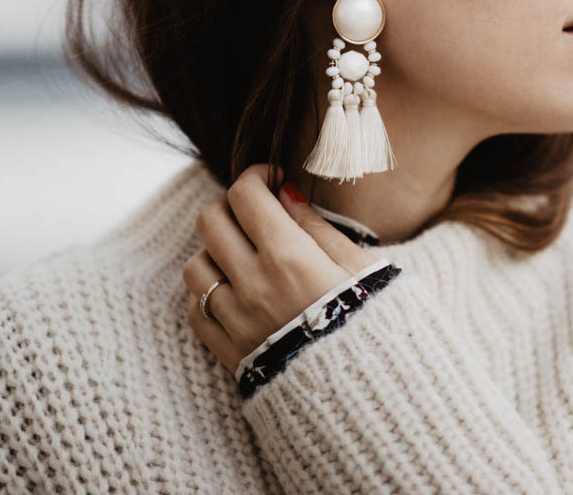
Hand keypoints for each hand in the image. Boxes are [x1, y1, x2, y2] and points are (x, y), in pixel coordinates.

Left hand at [183, 162, 377, 374]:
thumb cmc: (376, 324)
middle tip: (255, 213)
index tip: (271, 179)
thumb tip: (283, 191)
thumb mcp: (359, 265)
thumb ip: (315, 226)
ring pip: (196, 265)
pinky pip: (196, 311)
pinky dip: (208, 295)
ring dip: (215, 251)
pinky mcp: (230, 353)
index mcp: (290, 257)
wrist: (372, 395)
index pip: (246, 195)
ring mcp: (237, 321)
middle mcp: (255, 286)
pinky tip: (235, 293)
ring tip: (244, 256)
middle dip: (231, 206)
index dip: (256, 176)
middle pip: (210, 221)